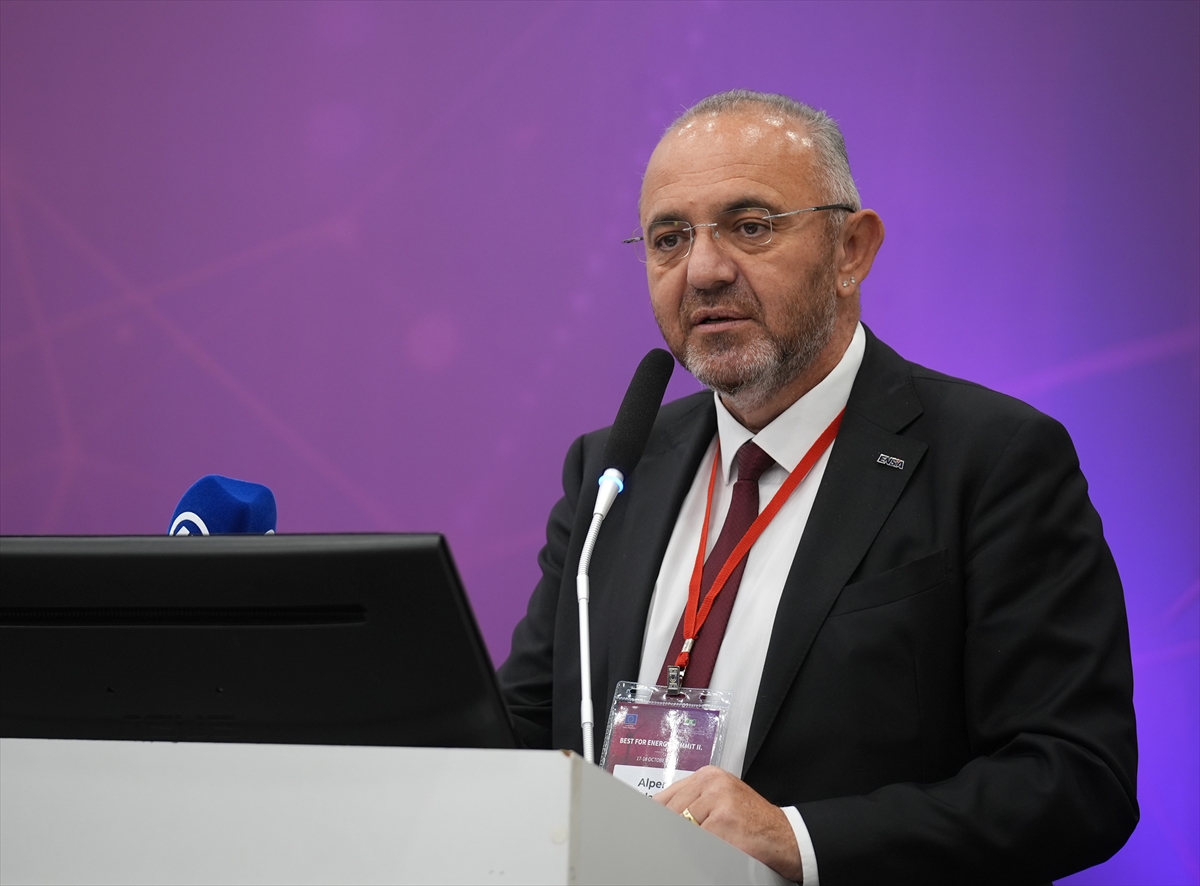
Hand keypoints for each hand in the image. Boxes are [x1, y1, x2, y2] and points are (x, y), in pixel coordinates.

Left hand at [655, 766, 802, 881]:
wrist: (788, 837)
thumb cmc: (754, 823)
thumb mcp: (722, 802)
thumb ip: (693, 804)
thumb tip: (659, 818)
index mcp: (708, 776)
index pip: (666, 796)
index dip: (657, 818)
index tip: (649, 828)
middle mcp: (713, 783)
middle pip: (671, 813)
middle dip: (672, 833)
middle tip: (671, 846)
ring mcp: (719, 800)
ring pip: (683, 828)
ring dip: (689, 843)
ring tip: (705, 847)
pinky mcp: (725, 821)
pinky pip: (699, 842)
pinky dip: (702, 852)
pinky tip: (715, 852)